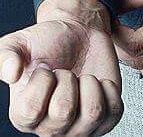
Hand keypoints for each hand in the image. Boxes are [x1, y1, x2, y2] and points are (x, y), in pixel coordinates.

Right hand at [0, 15, 122, 135]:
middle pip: (64, 112)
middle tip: (65, 71)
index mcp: (24, 115)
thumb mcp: (19, 43)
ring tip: (81, 78)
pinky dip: (109, 88)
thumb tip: (11, 73)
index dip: (43, 81)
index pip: (32, 109)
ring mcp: (79, 128)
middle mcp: (50, 128)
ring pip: (93, 113)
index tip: (45, 69)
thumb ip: (6, 55)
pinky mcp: (104, 120)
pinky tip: (97, 82)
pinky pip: (114, 111)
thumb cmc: (48, 42)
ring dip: (90, 83)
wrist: (78, 33)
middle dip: (68, 79)